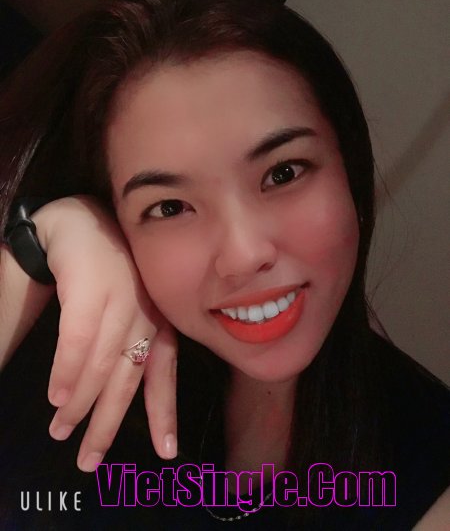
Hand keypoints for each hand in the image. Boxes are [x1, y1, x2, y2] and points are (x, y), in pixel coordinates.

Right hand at [33, 196, 177, 470]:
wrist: (81, 222)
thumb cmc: (107, 268)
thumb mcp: (127, 310)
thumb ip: (125, 348)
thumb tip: (104, 395)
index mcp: (158, 320)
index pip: (164, 372)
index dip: (164, 413)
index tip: (167, 451)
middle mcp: (145, 314)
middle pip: (129, 380)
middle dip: (108, 424)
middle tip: (89, 462)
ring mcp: (120, 302)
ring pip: (103, 367)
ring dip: (80, 405)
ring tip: (61, 431)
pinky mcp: (91, 290)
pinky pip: (79, 342)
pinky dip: (67, 372)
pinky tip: (56, 397)